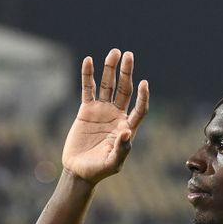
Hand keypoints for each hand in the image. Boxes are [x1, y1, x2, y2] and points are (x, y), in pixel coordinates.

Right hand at [62, 49, 148, 184]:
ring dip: (110, 69)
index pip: (140, 108)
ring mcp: (102, 111)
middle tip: (128, 55)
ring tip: (113, 52)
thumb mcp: (113, 163)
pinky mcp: (86, 110)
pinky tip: (88, 61)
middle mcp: (117, 116)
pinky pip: (88, 89)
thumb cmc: (98, 170)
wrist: (78, 171)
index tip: (144, 84)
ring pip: (108, 86)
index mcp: (127, 127)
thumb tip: (127, 132)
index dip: (143, 96)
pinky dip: (88, 75)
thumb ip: (122, 149)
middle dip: (126, 73)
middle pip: (125, 90)